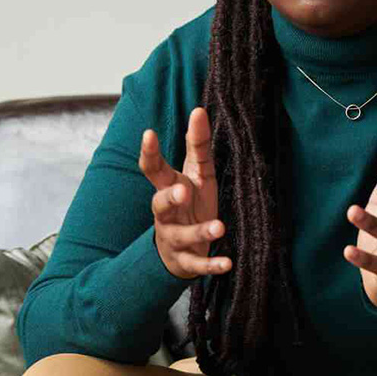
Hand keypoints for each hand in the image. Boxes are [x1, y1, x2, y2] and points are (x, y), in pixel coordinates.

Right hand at [139, 106, 230, 280]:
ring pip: (181, 235)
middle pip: (159, 204)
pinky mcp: (187, 261)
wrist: (180, 252)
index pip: (153, 169)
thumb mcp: (196, 174)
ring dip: (199, 231)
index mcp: (168, 188)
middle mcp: (165, 214)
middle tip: (181, 190)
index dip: (149, 152)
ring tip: (218, 227)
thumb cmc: (190, 205)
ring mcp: (174, 238)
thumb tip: (199, 110)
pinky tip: (227, 263)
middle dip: (168, 198)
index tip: (149, 133)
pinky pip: (198, 264)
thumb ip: (197, 146)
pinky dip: (211, 265)